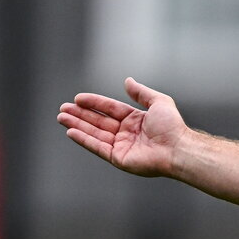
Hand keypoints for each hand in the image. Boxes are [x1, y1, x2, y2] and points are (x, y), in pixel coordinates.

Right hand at [57, 77, 188, 176]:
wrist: (177, 148)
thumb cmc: (172, 126)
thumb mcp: (159, 102)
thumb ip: (141, 92)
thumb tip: (128, 80)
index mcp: (135, 120)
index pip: (110, 109)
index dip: (94, 103)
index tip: (78, 98)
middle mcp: (127, 133)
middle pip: (99, 121)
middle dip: (80, 115)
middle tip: (63, 108)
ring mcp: (122, 146)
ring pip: (95, 133)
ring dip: (78, 125)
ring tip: (61, 117)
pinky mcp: (119, 158)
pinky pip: (98, 147)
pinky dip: (84, 140)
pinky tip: (71, 132)